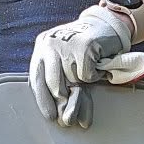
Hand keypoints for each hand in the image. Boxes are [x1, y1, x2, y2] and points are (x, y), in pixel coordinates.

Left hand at [29, 4, 143, 127]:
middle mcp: (50, 44)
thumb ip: (63, 85)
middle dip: (62, 102)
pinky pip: (86, 76)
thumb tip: (65, 116)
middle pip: (52, 84)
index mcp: (41, 48)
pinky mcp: (84, 46)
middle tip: (70, 116)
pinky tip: (96, 68)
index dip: (43, 101)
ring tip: (88, 78)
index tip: (51, 117)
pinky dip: (94, 77)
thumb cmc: (85, 50)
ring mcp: (66, 43)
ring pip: (71, 81)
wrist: (107, 26)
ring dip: (82, 86)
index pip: (36, 79)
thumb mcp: (67, 65)